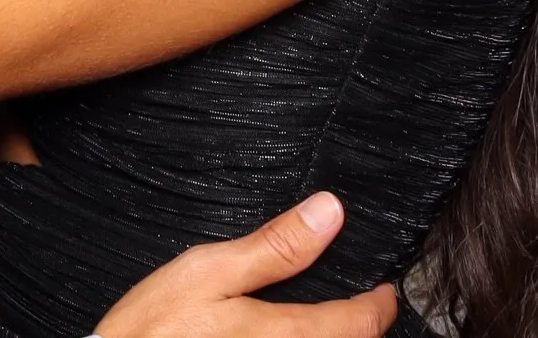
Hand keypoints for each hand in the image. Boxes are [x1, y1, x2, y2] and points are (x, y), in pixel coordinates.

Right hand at [96, 194, 399, 337]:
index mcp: (288, 336)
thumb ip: (274, 247)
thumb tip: (330, 213)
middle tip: (358, 309)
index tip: (384, 292)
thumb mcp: (207, 272)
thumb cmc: (153, 331)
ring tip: (325, 326)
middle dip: (360, 331)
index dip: (379, 305)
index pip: (361, 324)